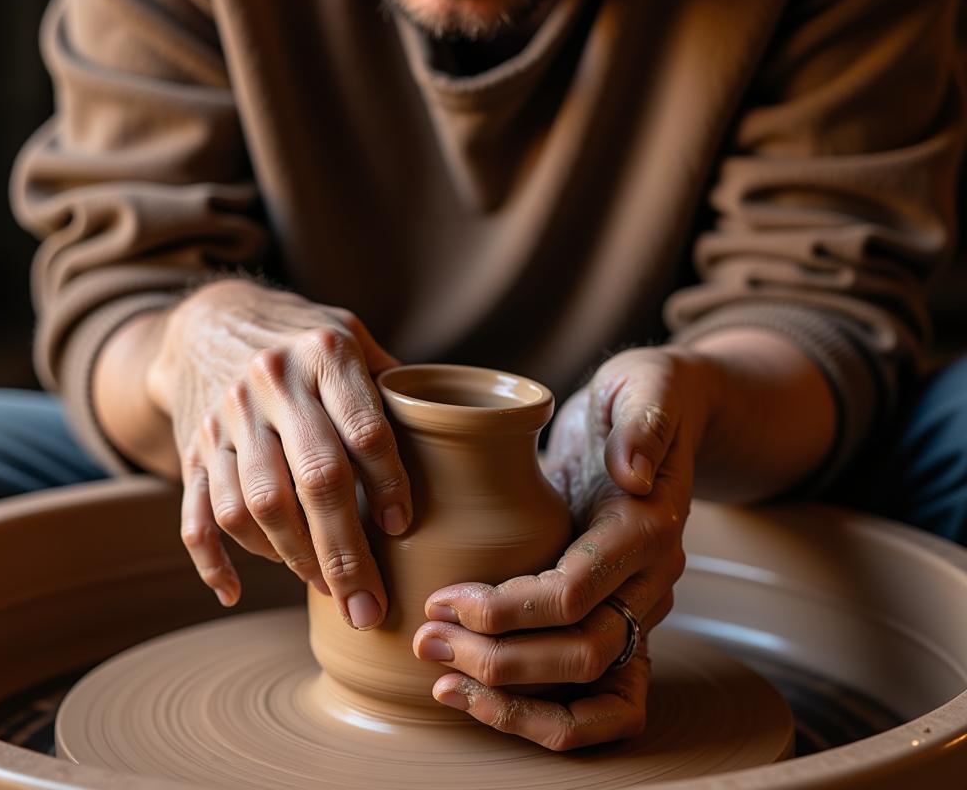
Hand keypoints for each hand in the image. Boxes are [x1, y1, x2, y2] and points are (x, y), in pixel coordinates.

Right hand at [147, 278, 410, 627]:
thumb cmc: (302, 339)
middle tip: (368, 606)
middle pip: (312, 479)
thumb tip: (454, 434)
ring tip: (325, 589)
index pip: (365, 430)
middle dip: (345, 552)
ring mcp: (225, 419)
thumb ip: (391, 384)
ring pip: (253, 506)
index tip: (404, 528)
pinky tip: (235, 591)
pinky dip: (213, 558)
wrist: (209, 321)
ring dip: (291, 558)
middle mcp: (271, 384)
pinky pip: (195, 513)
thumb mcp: (351, 337)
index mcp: (324, 355)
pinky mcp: (191, 449)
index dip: (389, 485)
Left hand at [412, 345, 709, 749]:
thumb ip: (645, 423)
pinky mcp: (614, 613)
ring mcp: (636, 604)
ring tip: (440, 681)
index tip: (444, 598)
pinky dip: (535, 707)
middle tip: (426, 641)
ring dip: (514, 700)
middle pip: (581, 654)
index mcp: (649, 529)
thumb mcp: (648, 387)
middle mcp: (650, 580)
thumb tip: (630, 471)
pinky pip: (590, 693)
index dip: (506, 608)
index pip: (575, 593)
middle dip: (498, 660)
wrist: (667, 416)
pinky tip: (473, 689)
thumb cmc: (647, 394)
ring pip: (590, 689)